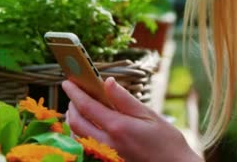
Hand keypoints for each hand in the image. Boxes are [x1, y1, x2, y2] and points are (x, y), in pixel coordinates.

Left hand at [62, 77, 202, 161]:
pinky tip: (88, 126)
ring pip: (77, 136)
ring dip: (73, 120)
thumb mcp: (149, 115)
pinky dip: (80, 133)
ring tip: (78, 107)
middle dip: (71, 105)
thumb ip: (125, 99)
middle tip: (74, 93)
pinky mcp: (107, 161)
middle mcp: (107, 143)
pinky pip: (86, 146)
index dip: (75, 92)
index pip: (87, 107)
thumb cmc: (167, 142)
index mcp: (118, 127)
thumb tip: (107, 82)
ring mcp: (105, 155)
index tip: (68, 82)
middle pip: (76, 123)